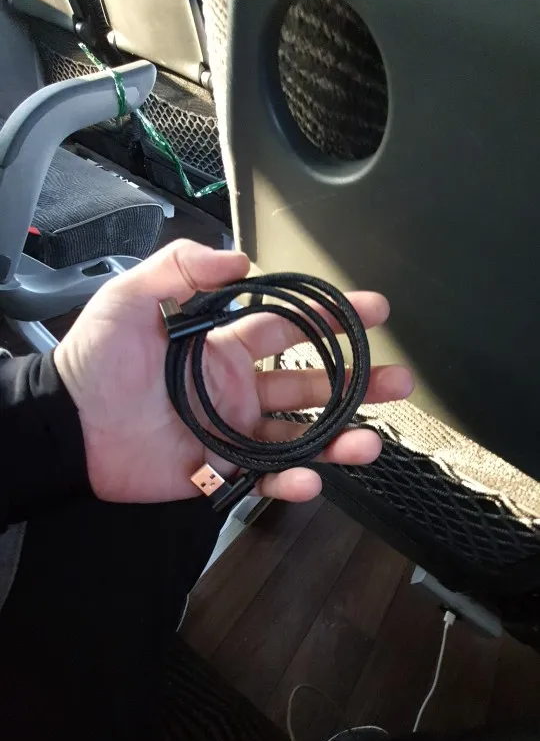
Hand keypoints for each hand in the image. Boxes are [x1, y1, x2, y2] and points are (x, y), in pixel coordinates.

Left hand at [55, 240, 412, 503]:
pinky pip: (266, 477)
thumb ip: (182, 269)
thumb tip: (239, 259)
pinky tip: (313, 480)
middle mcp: (239, 387)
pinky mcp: (220, 469)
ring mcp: (233, 430)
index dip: (332, 317)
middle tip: (397, 381)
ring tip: (372, 442)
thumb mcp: (130, 298)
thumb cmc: (94, 360)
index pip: (292, 326)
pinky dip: (292, 481)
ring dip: (339, 438)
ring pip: (300, 434)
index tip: (371, 309)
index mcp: (225, 346)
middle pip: (312, 384)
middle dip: (357, 382)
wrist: (67, 425)